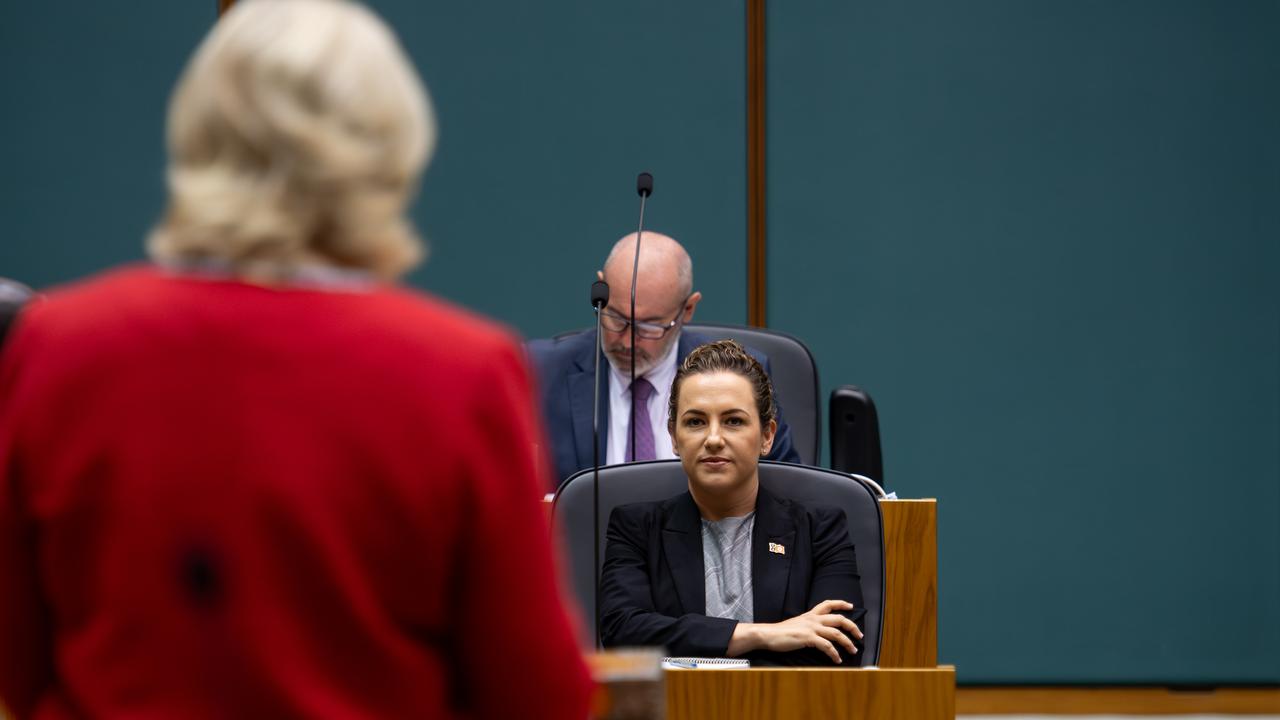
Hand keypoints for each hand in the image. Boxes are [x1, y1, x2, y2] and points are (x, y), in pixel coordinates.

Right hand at [728, 599, 862, 663]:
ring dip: (847, 643)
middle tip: (859, 635)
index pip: (828, 604)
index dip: (841, 604)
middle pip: (839, 619)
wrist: (768, 634)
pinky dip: (834, 654)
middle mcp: (813, 619)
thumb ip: (807, 625)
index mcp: (810, 615)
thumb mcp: (796, 624)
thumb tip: (816, 632)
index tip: (850, 606)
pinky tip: (837, 659)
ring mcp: (811, 628)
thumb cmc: (780, 632)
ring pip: (836, 633)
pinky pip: (827, 646)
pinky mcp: (808, 638)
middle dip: (852, 627)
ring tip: (853, 650)